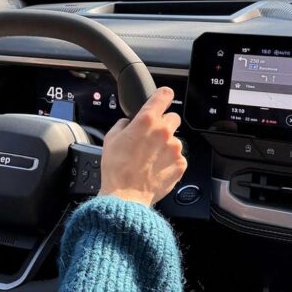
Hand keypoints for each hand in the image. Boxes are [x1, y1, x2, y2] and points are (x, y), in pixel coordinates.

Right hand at [99, 87, 185, 206]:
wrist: (125, 195)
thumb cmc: (116, 169)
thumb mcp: (111, 139)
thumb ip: (123, 124)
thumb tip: (128, 123)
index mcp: (146, 121)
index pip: (164, 95)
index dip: (164, 96)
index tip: (164, 98)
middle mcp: (164, 131)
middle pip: (173, 118)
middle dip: (165, 125)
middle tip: (153, 138)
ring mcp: (174, 148)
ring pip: (175, 140)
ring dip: (166, 146)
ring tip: (150, 160)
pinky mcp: (180, 164)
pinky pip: (178, 158)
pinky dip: (170, 162)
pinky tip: (156, 169)